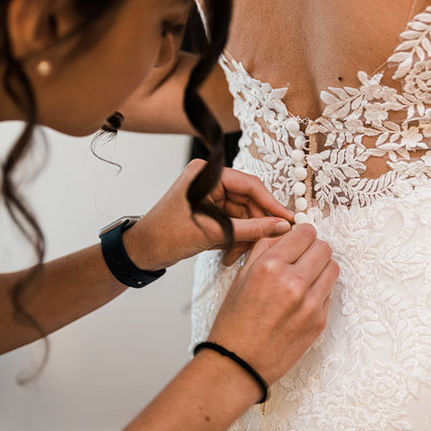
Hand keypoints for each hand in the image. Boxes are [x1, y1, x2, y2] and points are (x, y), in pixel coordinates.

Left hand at [123, 159, 293, 270]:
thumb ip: (251, 228)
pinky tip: (231, 255)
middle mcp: (211, 181)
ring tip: (240, 255)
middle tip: (269, 243)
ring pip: (243, 214)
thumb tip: (282, 227)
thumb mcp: (215, 232)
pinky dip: (236, 238)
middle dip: (256, 224)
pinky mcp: (210, 211)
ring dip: (246, 235)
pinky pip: (234, 222)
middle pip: (249, 201)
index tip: (289, 220)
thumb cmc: (167, 236)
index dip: (271, 204)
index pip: (250, 185)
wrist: (142, 252)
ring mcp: (211, 196)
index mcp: (208, 174)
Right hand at [206, 224, 339, 384]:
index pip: (306, 233)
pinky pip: (330, 292)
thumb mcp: (242, 276)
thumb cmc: (236, 321)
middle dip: (314, 248)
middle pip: (324, 248)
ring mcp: (310, 303)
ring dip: (321, 267)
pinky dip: (320, 289)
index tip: (300, 238)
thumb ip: (265, 248)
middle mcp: (294, 282)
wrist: (239, 363)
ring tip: (305, 276)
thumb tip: (286, 233)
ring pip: (333, 268)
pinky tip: (303, 297)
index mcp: (271, 266)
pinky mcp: (320, 321)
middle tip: (303, 256)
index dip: (303, 233)